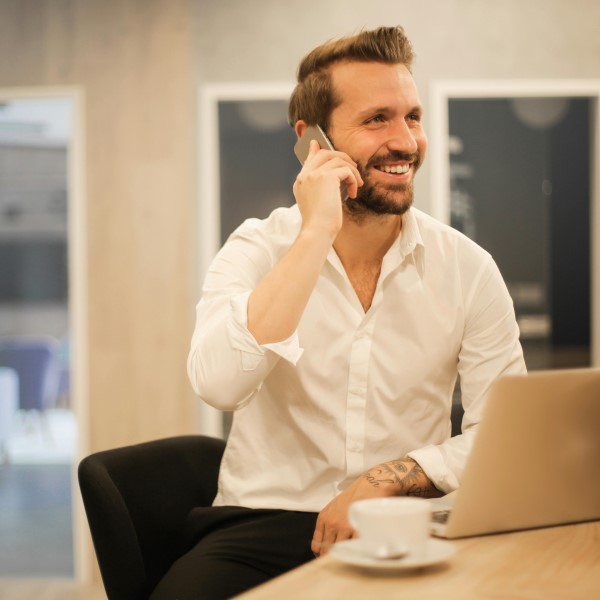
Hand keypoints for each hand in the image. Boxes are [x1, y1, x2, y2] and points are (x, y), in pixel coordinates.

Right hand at [293, 140, 362, 239]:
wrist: (317, 231)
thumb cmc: (320, 224)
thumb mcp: (318, 203)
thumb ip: (322, 188)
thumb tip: (335, 178)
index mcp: (300, 182)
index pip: (309, 159)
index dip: (315, 150)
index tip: (317, 144)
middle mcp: (305, 175)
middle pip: (324, 153)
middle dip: (341, 157)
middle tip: (353, 167)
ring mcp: (314, 175)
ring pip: (338, 159)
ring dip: (351, 170)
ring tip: (356, 184)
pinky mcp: (326, 177)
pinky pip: (346, 169)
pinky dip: (353, 179)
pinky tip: (353, 192)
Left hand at [311, 458, 441, 556]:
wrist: (372, 484)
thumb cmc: (355, 495)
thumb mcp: (335, 507)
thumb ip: (329, 524)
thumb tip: (327, 545)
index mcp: (324, 517)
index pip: (317, 545)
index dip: (322, 555)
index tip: (328, 558)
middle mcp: (332, 522)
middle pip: (327, 550)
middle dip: (333, 557)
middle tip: (342, 559)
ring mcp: (344, 526)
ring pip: (341, 550)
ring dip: (346, 554)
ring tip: (352, 554)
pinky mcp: (358, 528)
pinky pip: (354, 547)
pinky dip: (356, 551)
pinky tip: (360, 551)